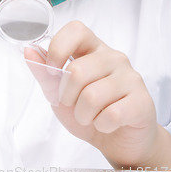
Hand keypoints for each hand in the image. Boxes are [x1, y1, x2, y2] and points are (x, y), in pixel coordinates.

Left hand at [25, 20, 157, 168]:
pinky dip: (101, 124)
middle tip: (74, 104)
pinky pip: (111, 114)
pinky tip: (106, 123)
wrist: (119, 141)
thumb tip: (29, 50)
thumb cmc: (89, 111)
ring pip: (92, 95)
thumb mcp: (59, 92)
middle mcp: (113, 57)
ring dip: (83, 114)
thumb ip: (44, 72)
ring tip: (90, 116)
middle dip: (67, 96)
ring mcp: (130, 77)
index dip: (59, 47)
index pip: (77, 30)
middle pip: (77, 70)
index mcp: (93, 48)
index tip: (52, 70)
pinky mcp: (142, 101)